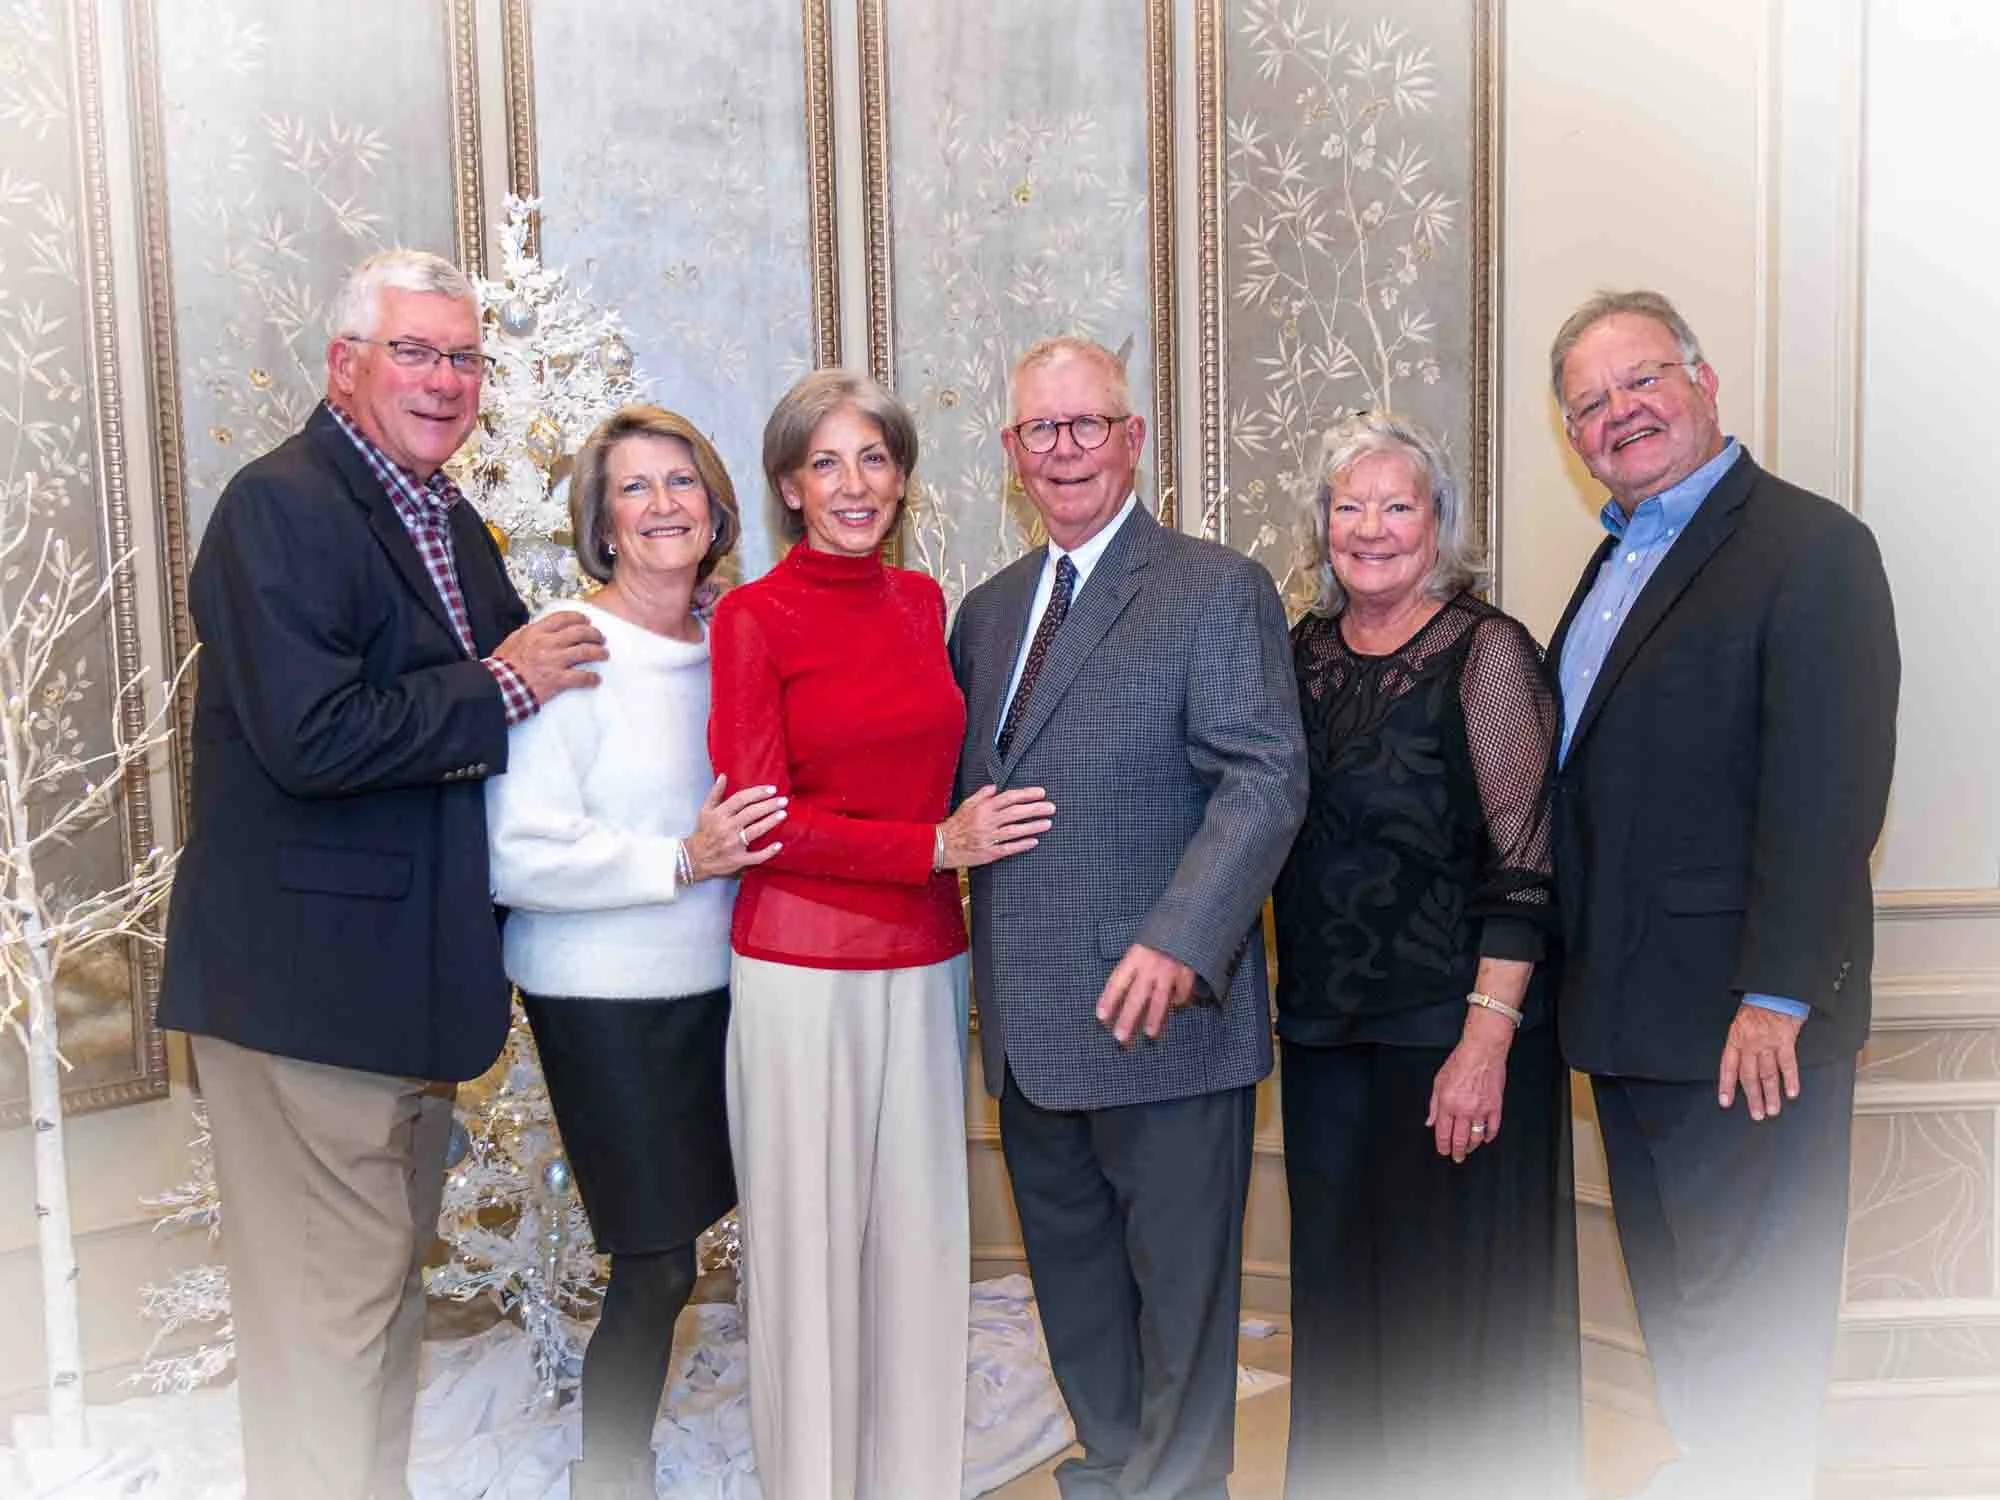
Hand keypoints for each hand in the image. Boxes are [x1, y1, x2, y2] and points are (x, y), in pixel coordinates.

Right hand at [492, 611, 607, 704]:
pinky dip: (592, 678)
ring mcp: (554, 661)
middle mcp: (548, 643)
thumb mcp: (511, 642)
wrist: (498, 687)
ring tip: (604, 654)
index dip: (578, 617)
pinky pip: (582, 677)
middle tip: (600, 637)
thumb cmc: (502, 666)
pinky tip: (597, 679)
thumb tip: (534, 628)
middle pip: (579, 632)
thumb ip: (525, 634)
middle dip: (594, 633)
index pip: (562, 618)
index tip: (587, 619)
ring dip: (598, 652)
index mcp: (536, 632)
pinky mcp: (558, 679)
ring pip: (585, 651)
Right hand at [684, 775, 786, 879]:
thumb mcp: (705, 811)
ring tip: (783, 814)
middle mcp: (727, 828)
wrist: (694, 859)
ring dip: (771, 822)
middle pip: (751, 813)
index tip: (771, 789)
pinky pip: (756, 856)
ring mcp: (733, 845)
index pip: (740, 799)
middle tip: (783, 800)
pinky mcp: (738, 860)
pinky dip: (768, 852)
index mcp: (719, 815)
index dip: (757, 793)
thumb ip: (715, 793)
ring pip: (755, 831)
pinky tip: (779, 845)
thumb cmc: (702, 832)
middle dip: (769, 806)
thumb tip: (723, 776)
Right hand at [938, 784, 1053, 868]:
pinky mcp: (988, 852)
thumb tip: (995, 788)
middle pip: (1015, 813)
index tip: (1041, 793)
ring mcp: (988, 837)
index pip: (1008, 798)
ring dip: (1032, 827)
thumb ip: (981, 795)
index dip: (1026, 795)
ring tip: (1047, 823)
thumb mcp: (966, 805)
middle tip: (1051, 807)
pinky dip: (1021, 845)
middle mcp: (987, 821)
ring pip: (1014, 830)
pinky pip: (1008, 848)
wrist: (941, 845)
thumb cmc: (956, 825)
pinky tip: (1034, 841)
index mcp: (983, 808)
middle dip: (1035, 809)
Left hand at [1095, 943, 1197, 1045]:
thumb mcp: (1141, 944)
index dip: (1108, 1000)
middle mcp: (1149, 965)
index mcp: (1134, 956)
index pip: (1117, 982)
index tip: (1101, 1017)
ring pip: (1159, 999)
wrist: (1186, 917)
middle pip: (1136, 997)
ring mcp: (1169, 969)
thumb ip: (1134, 964)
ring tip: (1149, 1034)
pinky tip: (1177, 1008)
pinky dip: (1179, 1001)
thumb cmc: (1159, 933)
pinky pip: (1181, 992)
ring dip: (1153, 1018)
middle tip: (1120, 1038)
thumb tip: (1124, 990)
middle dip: (1127, 1019)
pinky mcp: (1187, 971)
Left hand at [1427, 1007, 1513, 1162]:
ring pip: (1476, 1137)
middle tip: (1457, 1158)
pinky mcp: (1495, 1107)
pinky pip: (1493, 1128)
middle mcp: (1464, 1109)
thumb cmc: (1460, 1062)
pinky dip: (1489, 1136)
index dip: (1442, 1146)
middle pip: (1460, 1139)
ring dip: (1472, 1146)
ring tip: (1469, 1150)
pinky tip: (1486, 1138)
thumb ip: (1434, 1105)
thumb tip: (1430, 1122)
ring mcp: (1481, 1110)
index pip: (1443, 1132)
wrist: (1482, 1052)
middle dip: (1457, 1152)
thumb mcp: (1438, 1082)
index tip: (1443, 1151)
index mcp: (1448, 1103)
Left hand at [1717, 1001, 1806, 1120]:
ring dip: (1770, 1094)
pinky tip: (1791, 1093)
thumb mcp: (1741, 1021)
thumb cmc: (1759, 1003)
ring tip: (1772, 1110)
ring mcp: (1767, 1043)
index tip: (1725, 1102)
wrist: (1775, 988)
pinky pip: (1787, 1064)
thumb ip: (1741, 1041)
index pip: (1728, 1066)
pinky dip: (1790, 1080)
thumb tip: (1741, 1060)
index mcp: (1735, 1038)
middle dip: (1752, 1097)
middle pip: (1749, 1076)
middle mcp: (1749, 1043)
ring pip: (1767, 1074)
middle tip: (1756, 1114)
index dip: (1726, 1085)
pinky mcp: (1785, 1040)